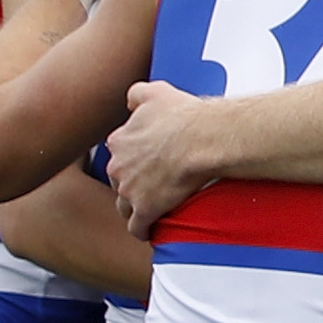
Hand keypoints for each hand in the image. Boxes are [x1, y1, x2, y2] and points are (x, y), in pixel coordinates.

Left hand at [109, 78, 222, 230]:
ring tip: (152, 208)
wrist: (204, 140)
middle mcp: (118, 166)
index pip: (119, 155)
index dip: (133, 160)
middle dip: (132, 183)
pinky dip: (143, 230)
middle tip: (153, 184)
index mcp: (119, 141)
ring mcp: (130, 190)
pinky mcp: (145, 210)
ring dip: (135, 207)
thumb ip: (136, 94)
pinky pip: (137, 227)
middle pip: (119, 180)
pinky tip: (150, 230)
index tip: (146, 162)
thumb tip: (130, 101)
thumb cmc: (185, 116)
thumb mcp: (155, 92)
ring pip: (124, 206)